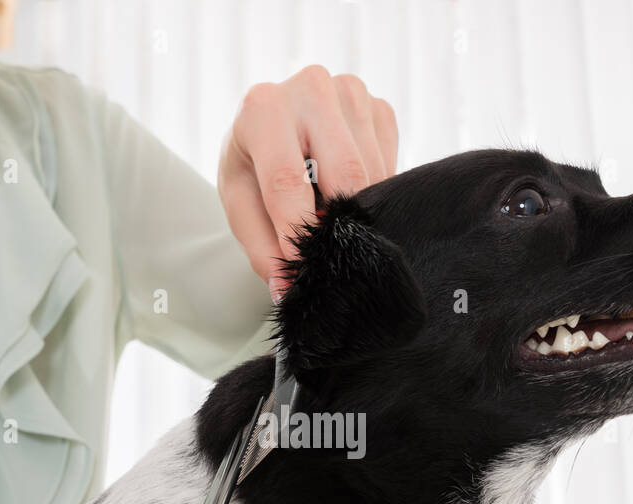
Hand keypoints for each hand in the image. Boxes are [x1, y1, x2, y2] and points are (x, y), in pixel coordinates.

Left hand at [219, 65, 398, 298]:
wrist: (272, 128)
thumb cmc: (253, 168)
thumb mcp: (242, 205)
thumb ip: (262, 248)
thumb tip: (288, 289)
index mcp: (263, 107)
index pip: (287, 180)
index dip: (298, 232)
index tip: (305, 269)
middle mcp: (310, 86)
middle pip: (344, 174)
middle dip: (341, 222)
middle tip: (332, 253)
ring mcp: (352, 91)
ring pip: (373, 173)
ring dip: (360, 208)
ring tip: (336, 219)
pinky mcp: (380, 105)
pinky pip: (390, 163)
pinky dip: (375, 189)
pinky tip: (351, 191)